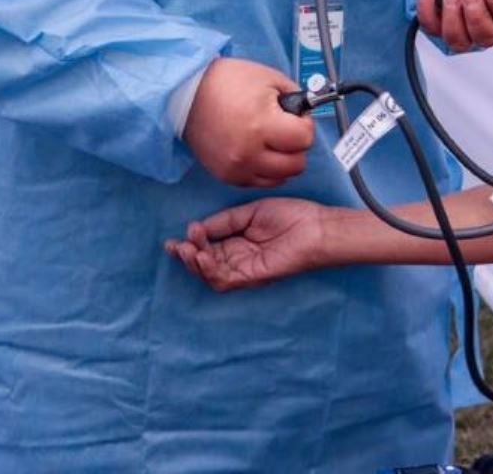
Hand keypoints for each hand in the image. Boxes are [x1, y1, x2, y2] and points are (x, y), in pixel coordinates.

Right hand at [165, 197, 328, 290]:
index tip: (177, 236)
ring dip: (195, 264)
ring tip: (188, 250)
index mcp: (238, 241)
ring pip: (211, 275)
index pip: (207, 246)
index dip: (190, 243)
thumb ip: (224, 221)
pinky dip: (210, 271)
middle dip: (187, 255)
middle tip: (176, 245)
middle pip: (204, 263)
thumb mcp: (251, 212)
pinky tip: (203, 256)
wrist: (315, 227)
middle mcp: (238, 257)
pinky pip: (225, 280)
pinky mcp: (252, 276)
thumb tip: (196, 227)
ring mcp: (245, 269)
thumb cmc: (291, 216)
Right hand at [182, 58, 314, 187]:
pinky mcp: (226, 176)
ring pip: (280, 178)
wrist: (185, 94)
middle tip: (286, 130)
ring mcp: (236, 168)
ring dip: (283, 161)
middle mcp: (249, 152)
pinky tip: (258, 151)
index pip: (305, 139)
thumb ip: (295, 98)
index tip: (295, 117)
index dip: (305, 124)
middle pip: (296, 164)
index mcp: (261, 125)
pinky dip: (265, 170)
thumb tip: (306, 115)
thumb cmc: (227, 82)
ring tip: (271, 141)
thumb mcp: (269, 79)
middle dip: (297, 146)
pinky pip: (259, 182)